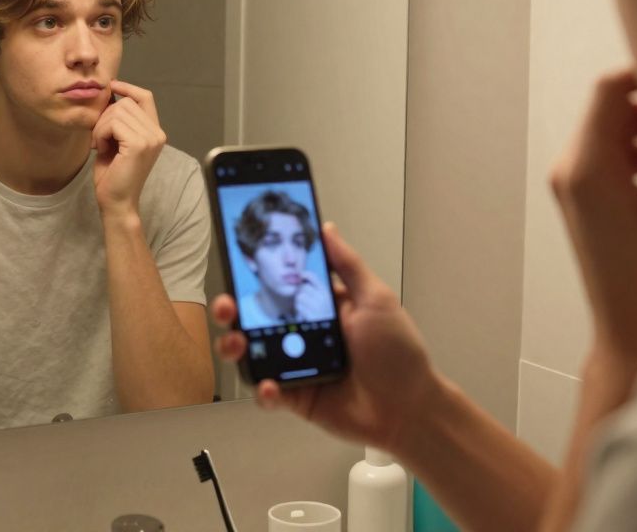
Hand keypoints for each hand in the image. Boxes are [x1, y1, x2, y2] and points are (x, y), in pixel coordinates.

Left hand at [92, 80, 166, 216]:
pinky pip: (113, 123)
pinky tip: (100, 148)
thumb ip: (118, 121)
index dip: (128, 87)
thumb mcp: (116, 142)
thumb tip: (109, 94)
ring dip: (101, 126)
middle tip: (98, 139)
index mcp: (155, 132)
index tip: (111, 87)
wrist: (116, 202)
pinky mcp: (139, 145)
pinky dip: (100, 133)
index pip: (145, 97)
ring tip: (100, 145)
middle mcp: (157, 133)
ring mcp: (151, 139)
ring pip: (117, 111)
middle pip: (126, 102)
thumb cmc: (113, 175)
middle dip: (105, 116)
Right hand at [213, 223, 437, 453]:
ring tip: (237, 342)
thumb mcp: (376, 299)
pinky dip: (263, 390)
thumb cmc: (398, 352)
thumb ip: (347, 264)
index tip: (238, 263)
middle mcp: (304, 335)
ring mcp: (297, 367)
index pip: (281, 287)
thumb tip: (325, 228)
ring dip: (235, 346)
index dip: (257, 277)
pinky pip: (268, 394)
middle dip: (233, 311)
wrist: (409, 409)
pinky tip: (271, 386)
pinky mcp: (296, 398)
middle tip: (227, 306)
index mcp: (321, 308)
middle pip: (256, 319)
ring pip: (254, 354)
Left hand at [294, 272, 329, 320]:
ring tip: (303, 305)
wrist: (323, 323)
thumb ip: (314, 286)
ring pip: (299, 296)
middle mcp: (323, 298)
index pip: (313, 277)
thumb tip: (302, 274)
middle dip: (300, 291)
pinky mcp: (311, 315)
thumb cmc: (320, 309)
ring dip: (298, 300)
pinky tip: (303, 311)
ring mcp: (317, 307)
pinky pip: (298, 306)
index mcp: (326, 292)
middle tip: (303, 297)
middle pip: (304, 287)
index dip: (305, 274)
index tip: (301, 276)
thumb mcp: (322, 296)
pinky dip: (298, 308)